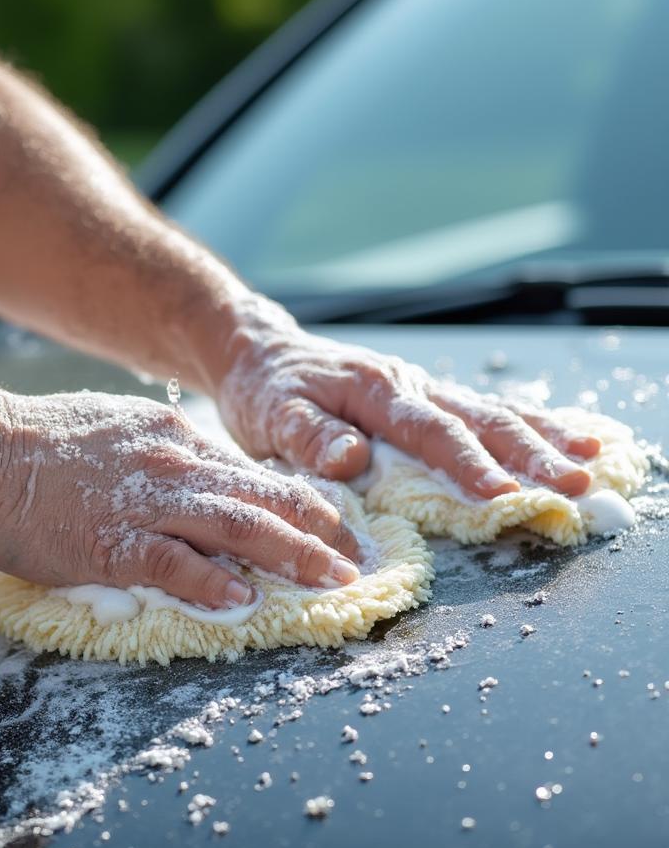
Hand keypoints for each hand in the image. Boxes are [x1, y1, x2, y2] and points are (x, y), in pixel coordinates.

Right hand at [0, 389, 361, 606]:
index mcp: (172, 439)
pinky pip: (175, 563)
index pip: (250, 475)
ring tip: (332, 578)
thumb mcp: (114, 430)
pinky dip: (212, 583)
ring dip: (291, 555)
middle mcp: (172, 465)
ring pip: (237, 526)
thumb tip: (188, 483)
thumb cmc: (36, 445)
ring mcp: (145, 503)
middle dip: (316, 530)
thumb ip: (156, 457)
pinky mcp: (113, 541)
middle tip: (355, 559)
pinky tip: (245, 601)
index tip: (329, 525)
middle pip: (262, 498)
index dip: (297, 503)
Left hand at [215, 296, 597, 497]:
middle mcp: (407, 384)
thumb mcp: (271, 418)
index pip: (431, 432)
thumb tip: (352, 459)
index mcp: (374, 392)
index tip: (504, 494)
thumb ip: (309, 438)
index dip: (468, 465)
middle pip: (479, 419)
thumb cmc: (263, 392)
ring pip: (490, 410)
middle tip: (574, 482)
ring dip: (541, 435)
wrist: (259, 353)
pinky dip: (524, 421)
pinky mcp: (421, 396)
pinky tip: (558, 435)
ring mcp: (419, 387)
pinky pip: (480, 408)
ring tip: (589, 458)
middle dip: (530, 452)